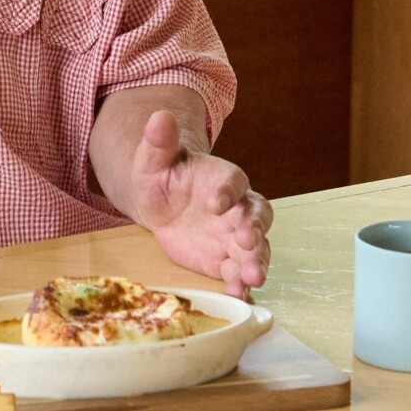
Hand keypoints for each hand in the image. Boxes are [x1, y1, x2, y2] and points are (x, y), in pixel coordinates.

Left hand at [128, 112, 271, 296]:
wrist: (161, 202)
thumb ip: (159, 141)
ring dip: (257, 262)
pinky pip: (239, 272)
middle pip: (257, 215)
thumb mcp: (152, 158)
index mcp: (220, 177)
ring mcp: (234, 235)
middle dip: (255, 229)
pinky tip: (238, 295)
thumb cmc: (161, 174)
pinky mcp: (226, 259)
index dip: (227, 191)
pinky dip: (241, 284)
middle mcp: (236, 206)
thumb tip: (159, 116)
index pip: (232, 180)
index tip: (216, 203)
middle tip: (247, 241)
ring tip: (253, 278)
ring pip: (256, 248)